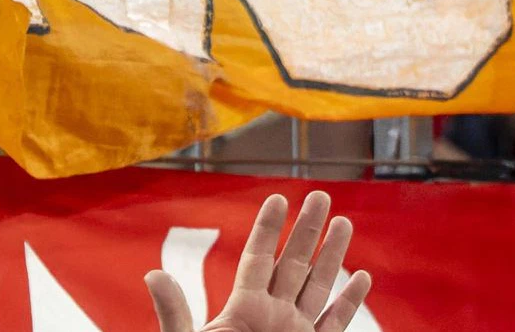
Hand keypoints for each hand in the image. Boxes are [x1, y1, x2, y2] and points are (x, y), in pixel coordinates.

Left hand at [148, 191, 369, 331]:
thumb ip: (176, 314)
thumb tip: (153, 275)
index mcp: (242, 311)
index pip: (257, 259)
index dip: (267, 230)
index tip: (277, 198)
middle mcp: (271, 318)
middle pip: (292, 264)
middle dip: (306, 230)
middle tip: (320, 194)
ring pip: (318, 288)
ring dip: (332, 257)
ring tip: (343, 223)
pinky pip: (333, 325)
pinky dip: (348, 303)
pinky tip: (361, 278)